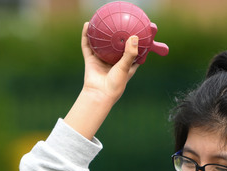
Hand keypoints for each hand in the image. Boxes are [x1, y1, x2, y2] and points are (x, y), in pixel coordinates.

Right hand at [63, 23, 140, 138]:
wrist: (99, 94)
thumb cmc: (115, 84)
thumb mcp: (125, 68)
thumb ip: (130, 53)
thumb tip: (134, 37)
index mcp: (125, 65)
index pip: (133, 52)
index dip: (136, 43)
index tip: (140, 32)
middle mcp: (113, 62)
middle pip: (116, 46)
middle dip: (119, 35)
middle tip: (122, 23)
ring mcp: (101, 60)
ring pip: (101, 44)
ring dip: (101, 33)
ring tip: (103, 20)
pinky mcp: (91, 60)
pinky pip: (88, 46)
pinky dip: (86, 36)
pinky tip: (88, 25)